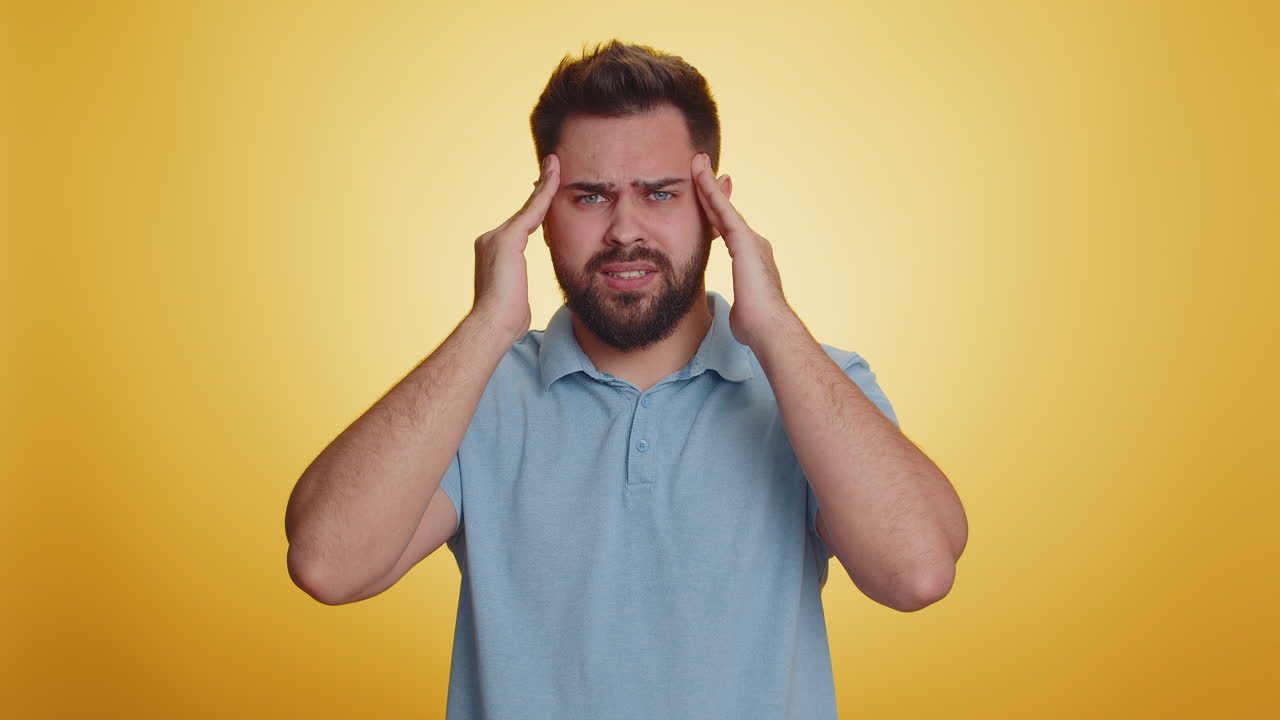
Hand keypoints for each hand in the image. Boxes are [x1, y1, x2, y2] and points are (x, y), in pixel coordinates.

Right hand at [470, 154, 558, 343]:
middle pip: (524, 211)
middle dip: (541, 190)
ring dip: (545, 183)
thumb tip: (520, 300)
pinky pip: (533, 209)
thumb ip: (518, 287)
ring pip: (530, 207)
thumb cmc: (506, 320)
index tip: (545, 192)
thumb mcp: (516, 299)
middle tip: (554, 166)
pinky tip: (556, 174)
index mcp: (494, 252)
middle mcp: (491, 238)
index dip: (535, 208)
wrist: (493, 323)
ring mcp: (497, 236)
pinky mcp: (507, 238)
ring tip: (557, 163)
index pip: (521, 225)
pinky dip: (546, 191)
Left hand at [691, 153, 790, 349]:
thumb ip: (741, 304)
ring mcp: (750, 240)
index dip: (715, 212)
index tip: (705, 198)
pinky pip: (722, 209)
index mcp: (751, 259)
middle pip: (725, 212)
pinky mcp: (744, 240)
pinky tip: (699, 175)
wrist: (769, 327)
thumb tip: (741, 314)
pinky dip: (710, 190)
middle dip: (712, 190)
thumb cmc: (756, 326)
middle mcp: (754, 244)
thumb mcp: (744, 310)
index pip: (727, 230)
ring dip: (708, 182)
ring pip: (722, 205)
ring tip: (696, 162)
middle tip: (700, 166)